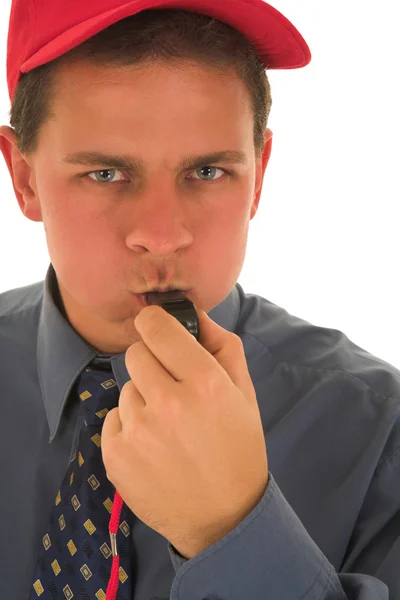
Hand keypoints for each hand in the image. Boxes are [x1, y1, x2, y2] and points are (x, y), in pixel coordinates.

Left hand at [101, 305, 268, 558]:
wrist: (223, 517)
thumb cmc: (237, 449)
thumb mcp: (244, 393)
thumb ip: (222, 345)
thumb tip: (194, 314)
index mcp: (204, 382)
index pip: (156, 326)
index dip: (154, 322)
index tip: (156, 328)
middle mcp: (168, 403)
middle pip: (135, 354)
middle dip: (152, 363)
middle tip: (171, 388)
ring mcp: (138, 431)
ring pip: (126, 388)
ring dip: (143, 399)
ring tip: (168, 427)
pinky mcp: (116, 455)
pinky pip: (113, 417)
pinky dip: (129, 426)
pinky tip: (154, 446)